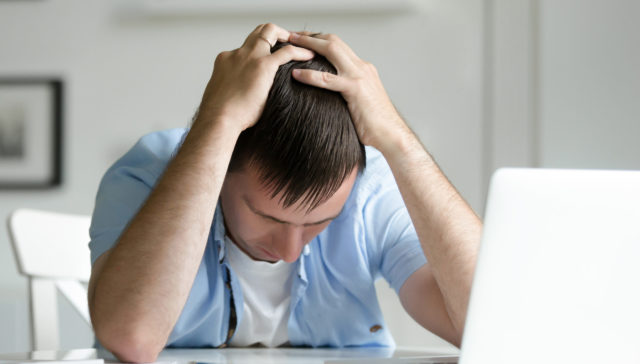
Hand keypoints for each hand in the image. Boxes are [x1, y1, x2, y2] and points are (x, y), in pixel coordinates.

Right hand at [196, 24, 313, 133]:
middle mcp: (237, 53)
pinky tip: (309, 57)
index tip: (268, 56)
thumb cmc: (221, 116)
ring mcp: (249, 56)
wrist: (218, 119)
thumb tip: (241, 99)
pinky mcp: (263, 65)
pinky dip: (300, 51)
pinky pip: (287, 51)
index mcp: (226, 60)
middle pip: (257, 32)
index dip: (258, 49)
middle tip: (288, 43)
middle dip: (274, 34)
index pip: (244, 47)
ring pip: (270, 31)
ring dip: (287, 35)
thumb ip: (233, 89)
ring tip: (301, 45)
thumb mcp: (224, 96)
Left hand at [288, 32, 408, 151]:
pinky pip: (328, 79)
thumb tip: (329, 94)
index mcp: (363, 69)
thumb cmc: (374, 123)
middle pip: (334, 41)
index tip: (302, 40)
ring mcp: (359, 76)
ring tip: (289, 45)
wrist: (391, 134)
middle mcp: (362, 67)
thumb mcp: (360, 100)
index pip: (339, 46)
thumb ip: (347, 91)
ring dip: (308, 44)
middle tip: (291, 36)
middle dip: (310, 36)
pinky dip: (310, 75)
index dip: (319, 40)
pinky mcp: (355, 89)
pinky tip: (296, 74)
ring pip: (331, 50)